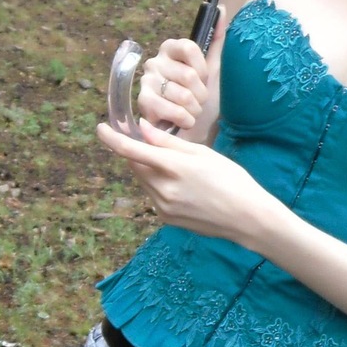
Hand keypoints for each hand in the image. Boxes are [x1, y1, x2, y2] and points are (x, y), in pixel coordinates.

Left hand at [96, 117, 269, 245]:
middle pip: (135, 165)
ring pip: (144, 181)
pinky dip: (159, 186)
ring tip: (179, 170)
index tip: (100, 128)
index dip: (112, 138)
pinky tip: (184, 189)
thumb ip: (168, 142)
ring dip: (150, 170)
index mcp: (173, 167)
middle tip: (154, 146)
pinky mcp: (165, 218)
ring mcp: (162, 206)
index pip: (131, 151)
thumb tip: (142, 129)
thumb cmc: (231, 179)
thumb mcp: (202, 153)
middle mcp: (163, 188)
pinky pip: (153, 196)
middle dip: (139, 154)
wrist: (246, 218)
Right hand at [138, 9, 226, 130]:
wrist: (193, 130)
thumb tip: (221, 8)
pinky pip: (171, 109)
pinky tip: (183, 121)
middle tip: (199, 102)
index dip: (202, 68)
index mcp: (171, 48)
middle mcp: (155, 61)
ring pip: (181, 94)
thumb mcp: (215, 68)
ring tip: (192, 112)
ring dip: (194, 109)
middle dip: (201, 95)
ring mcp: (147, 81)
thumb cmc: (204, 99)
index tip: (205, 79)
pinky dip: (184, 119)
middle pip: (188, 75)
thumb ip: (216, 39)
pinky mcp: (143, 102)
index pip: (189, 47)